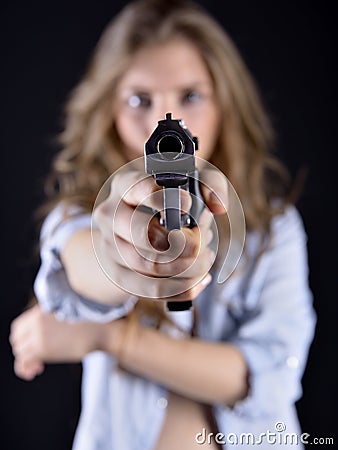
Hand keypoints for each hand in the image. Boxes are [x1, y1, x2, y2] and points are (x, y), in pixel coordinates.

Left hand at [9, 304, 113, 379]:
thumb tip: (43, 332)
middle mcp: (36, 322)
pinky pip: (23, 361)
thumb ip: (50, 319)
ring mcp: (38, 335)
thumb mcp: (66, 314)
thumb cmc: (89, 324)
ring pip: (20, 351)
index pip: (18, 326)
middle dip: (23, 349)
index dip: (22, 336)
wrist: (100, 331)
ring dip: (25, 360)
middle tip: (35, 357)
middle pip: (17, 339)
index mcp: (40, 312)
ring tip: (37, 367)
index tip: (30, 343)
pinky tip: (34, 372)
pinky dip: (24, 369)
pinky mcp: (43, 349)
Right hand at [93, 167, 227, 302]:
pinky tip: (200, 281)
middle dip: (181, 242)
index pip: (137, 188)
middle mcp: (110, 214)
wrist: (139, 225)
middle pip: (141, 233)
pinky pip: (147, 290)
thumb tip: (218, 206)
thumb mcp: (192, 180)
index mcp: (125, 185)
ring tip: (207, 258)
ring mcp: (109, 246)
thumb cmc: (172, 198)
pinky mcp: (117, 274)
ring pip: (146, 265)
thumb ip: (211, 184)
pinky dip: (180, 289)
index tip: (189, 205)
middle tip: (201, 242)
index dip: (165, 199)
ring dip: (186, 267)